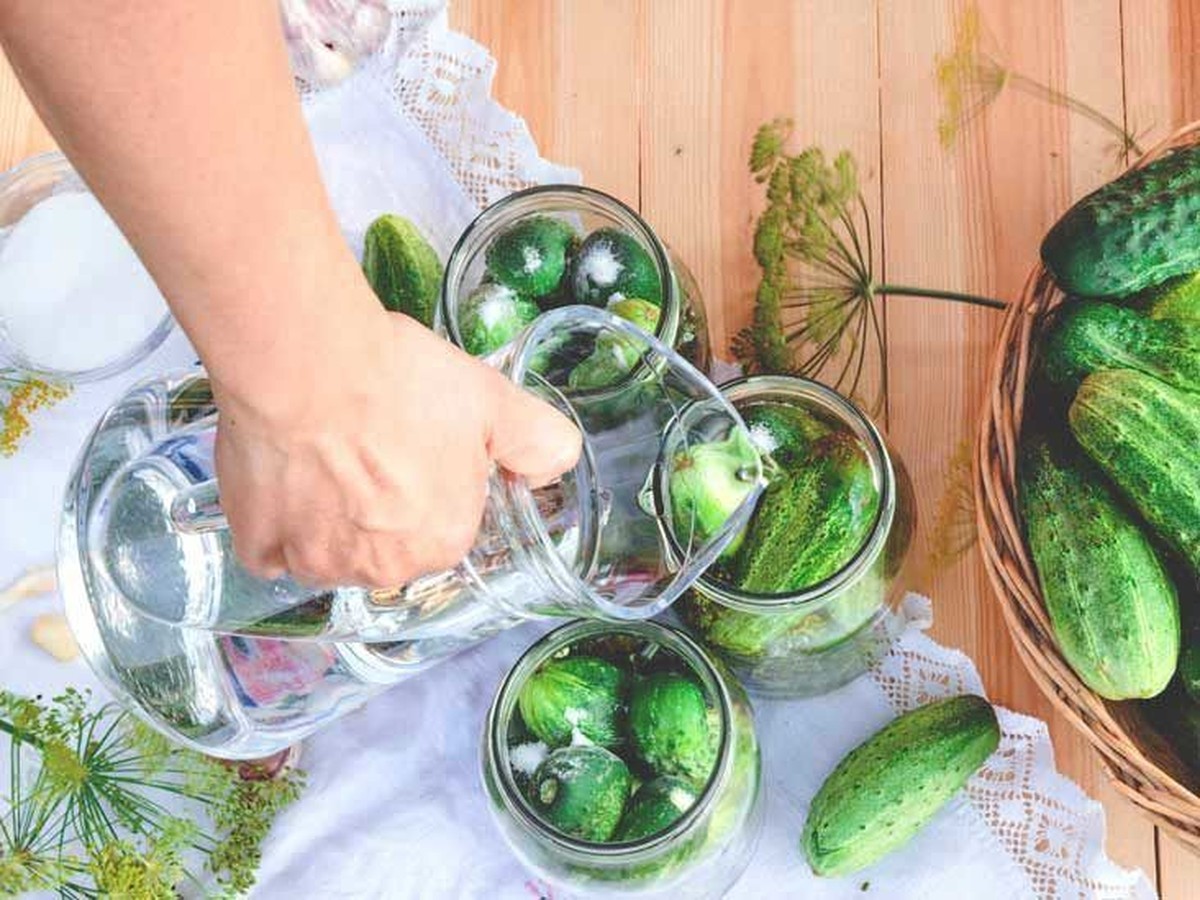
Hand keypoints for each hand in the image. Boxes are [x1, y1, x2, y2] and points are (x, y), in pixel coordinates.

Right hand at [211, 291, 580, 588]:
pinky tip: (282, 478)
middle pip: (386, 544)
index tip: (412, 444)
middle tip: (366, 445)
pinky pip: (270, 547)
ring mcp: (317, 561)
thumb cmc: (402, 381)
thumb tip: (555, 463)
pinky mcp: (257, 543)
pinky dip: (273, 523)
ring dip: (326, 517)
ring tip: (321, 453)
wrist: (309, 364)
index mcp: (443, 540)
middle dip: (379, 507)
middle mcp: (383, 567)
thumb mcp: (495, 402)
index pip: (443, 525)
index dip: (429, 482)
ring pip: (329, 550)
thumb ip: (539, 441)